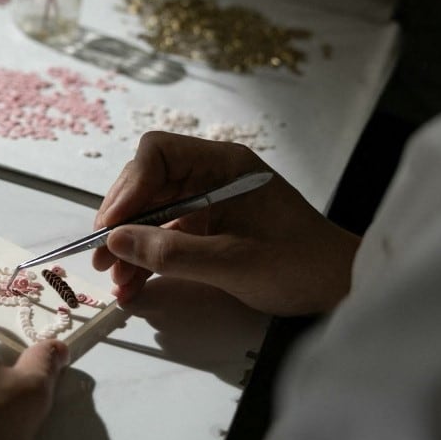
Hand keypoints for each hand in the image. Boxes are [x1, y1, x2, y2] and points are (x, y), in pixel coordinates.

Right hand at [93, 132, 358, 315]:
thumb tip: (115, 242)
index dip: (129, 187)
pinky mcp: (211, 225)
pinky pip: (169, 233)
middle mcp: (213, 174)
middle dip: (123, 221)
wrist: (339, 286)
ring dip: (131, 245)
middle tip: (101, 258)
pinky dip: (150, 257)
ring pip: (154, 211)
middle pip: (149, 183)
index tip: (112, 227)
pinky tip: (135, 285)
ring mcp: (211, 199)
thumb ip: (170, 253)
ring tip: (114, 281)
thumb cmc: (297, 264)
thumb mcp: (230, 262)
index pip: (158, 154)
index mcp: (223, 164)